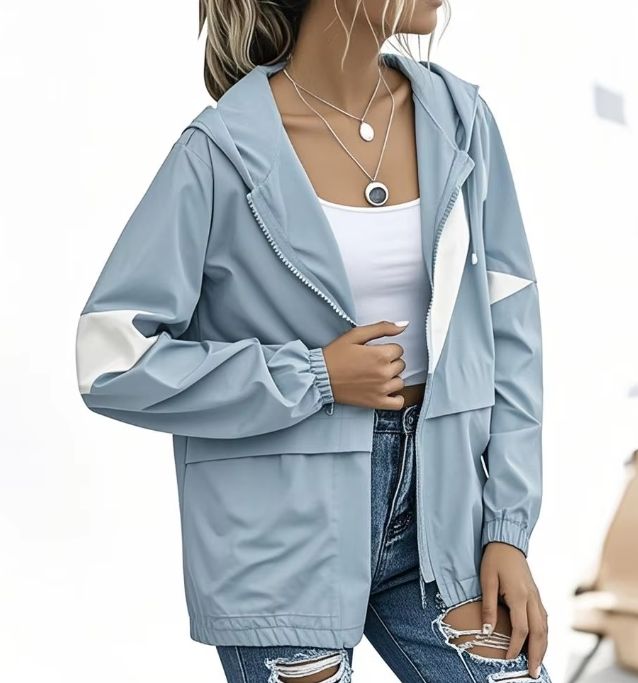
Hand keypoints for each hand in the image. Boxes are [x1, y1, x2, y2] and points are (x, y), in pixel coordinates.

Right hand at [322, 320, 409, 409]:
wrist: (320, 377)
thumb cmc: (335, 356)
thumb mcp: (356, 335)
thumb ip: (382, 328)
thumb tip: (403, 325)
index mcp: (380, 355)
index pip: (399, 350)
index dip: (387, 349)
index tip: (375, 352)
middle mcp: (384, 373)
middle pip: (400, 364)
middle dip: (389, 362)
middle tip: (373, 363)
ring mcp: (382, 389)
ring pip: (400, 381)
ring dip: (392, 378)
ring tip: (376, 376)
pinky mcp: (376, 402)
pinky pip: (398, 402)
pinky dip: (396, 397)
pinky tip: (386, 391)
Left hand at [480, 542, 548, 677]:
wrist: (507, 541)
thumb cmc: (494, 559)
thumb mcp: (487, 580)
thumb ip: (488, 605)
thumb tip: (487, 630)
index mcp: (520, 595)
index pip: (521, 629)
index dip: (516, 646)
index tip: (509, 659)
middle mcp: (532, 598)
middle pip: (540, 633)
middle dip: (537, 655)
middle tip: (533, 673)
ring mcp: (537, 596)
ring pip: (545, 627)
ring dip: (543, 647)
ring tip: (538, 663)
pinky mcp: (536, 594)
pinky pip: (544, 618)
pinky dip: (544, 634)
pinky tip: (540, 642)